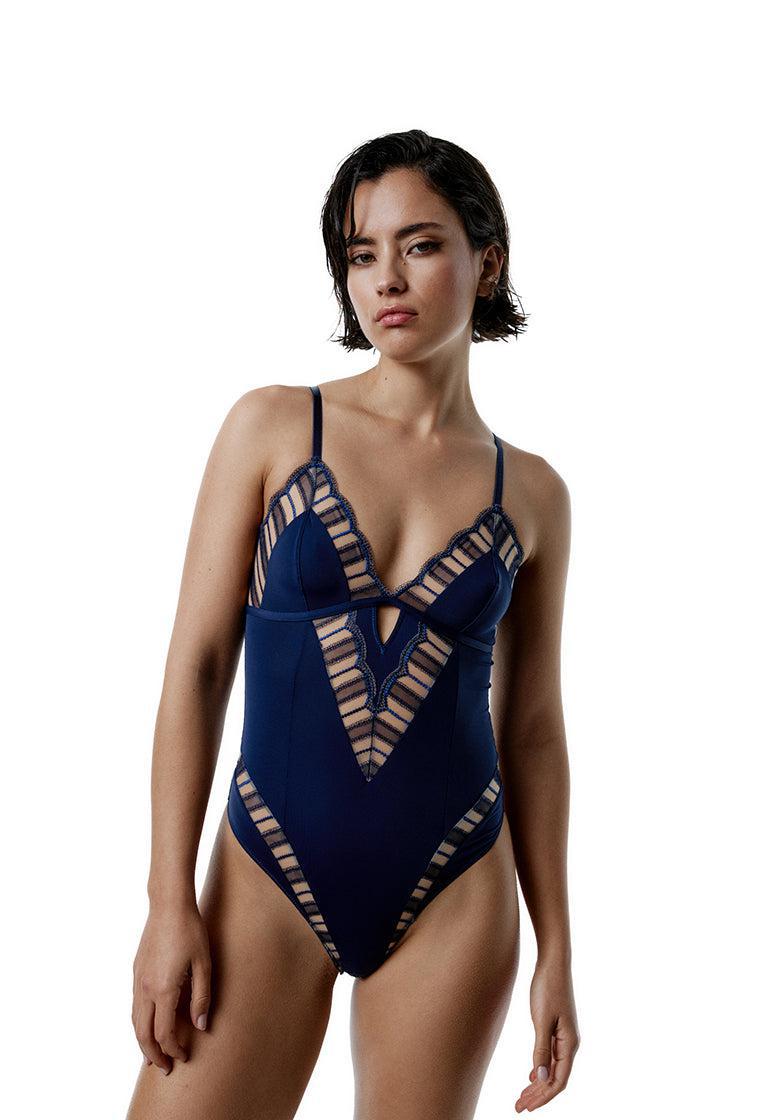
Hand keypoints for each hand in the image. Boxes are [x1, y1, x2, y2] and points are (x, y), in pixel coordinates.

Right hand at [132, 898, 210, 1074]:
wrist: (168, 904)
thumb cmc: (190, 931)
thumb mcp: (204, 964)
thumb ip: (201, 998)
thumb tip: (200, 1026)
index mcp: (163, 989)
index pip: (164, 1033)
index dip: (173, 1049)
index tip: (184, 1057)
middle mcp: (145, 988)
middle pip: (142, 1033)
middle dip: (152, 1054)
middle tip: (164, 1067)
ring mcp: (137, 979)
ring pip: (134, 1020)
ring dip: (142, 1040)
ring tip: (152, 1053)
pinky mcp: (136, 970)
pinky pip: (134, 1004)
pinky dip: (139, 1022)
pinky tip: (148, 1022)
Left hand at [515, 957, 579, 1111]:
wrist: (553, 963)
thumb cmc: (548, 988)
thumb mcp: (541, 1020)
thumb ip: (541, 1049)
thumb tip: (540, 1078)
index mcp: (569, 1044)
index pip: (558, 1081)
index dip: (544, 1097)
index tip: (527, 1108)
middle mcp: (569, 1043)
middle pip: (555, 1078)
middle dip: (538, 1095)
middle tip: (518, 1107)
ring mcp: (564, 1036)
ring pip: (551, 1068)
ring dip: (537, 1084)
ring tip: (521, 1098)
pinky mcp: (557, 1028)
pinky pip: (550, 1057)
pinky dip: (540, 1069)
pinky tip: (530, 1077)